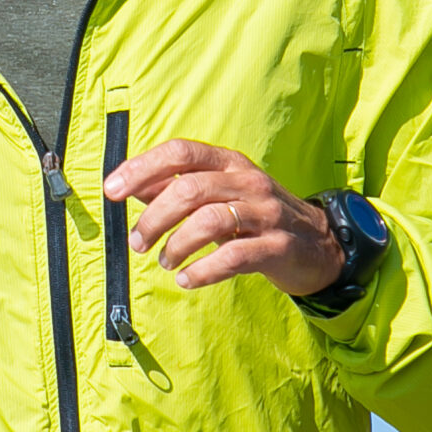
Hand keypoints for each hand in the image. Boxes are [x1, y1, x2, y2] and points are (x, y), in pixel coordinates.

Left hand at [105, 139, 344, 296]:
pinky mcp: (278, 247)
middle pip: (189, 189)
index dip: (141, 168)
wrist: (319, 245)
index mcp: (229, 163)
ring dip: (176, 245)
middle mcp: (248, 182)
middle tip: (137, 243)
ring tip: (165, 261)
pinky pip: (234, 256)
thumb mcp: (218, 193)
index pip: (180, 152)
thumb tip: (129, 184)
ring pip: (210, 221)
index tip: (112, 190)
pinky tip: (187, 279)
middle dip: (154, 218)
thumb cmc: (255, 217)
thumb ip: (175, 187)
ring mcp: (266, 213)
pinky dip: (203, 271)